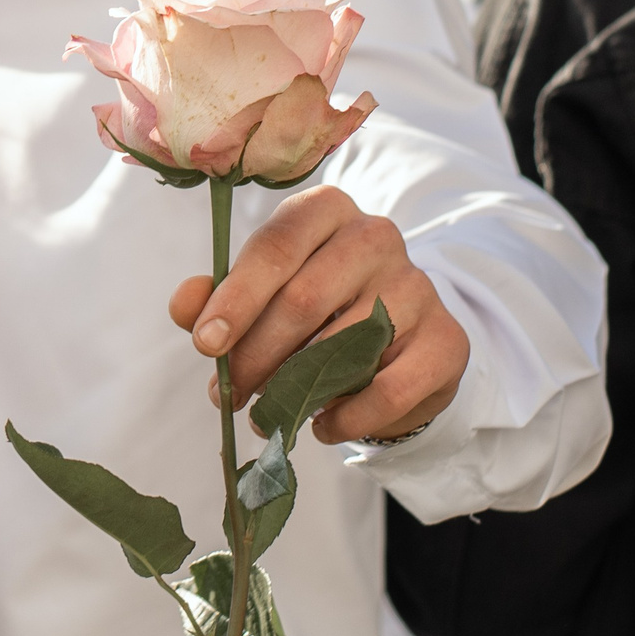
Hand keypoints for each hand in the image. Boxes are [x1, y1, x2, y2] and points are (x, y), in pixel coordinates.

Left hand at [169, 184, 468, 445]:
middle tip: (228, 394)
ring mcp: (419, 287)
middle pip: (304, 299)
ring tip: (267, 413)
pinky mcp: (447, 341)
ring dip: (295, 390)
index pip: (274, 246)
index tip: (206, 344)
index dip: (236, 298)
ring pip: (343, 346)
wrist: (395, 338)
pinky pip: (389, 390)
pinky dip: (346, 417)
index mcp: (324, 210)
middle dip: (255, 354)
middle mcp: (376, 236)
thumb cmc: (310, 306)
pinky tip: (320, 425)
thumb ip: (216, 295)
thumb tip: (186, 308)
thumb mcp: (258, 292)